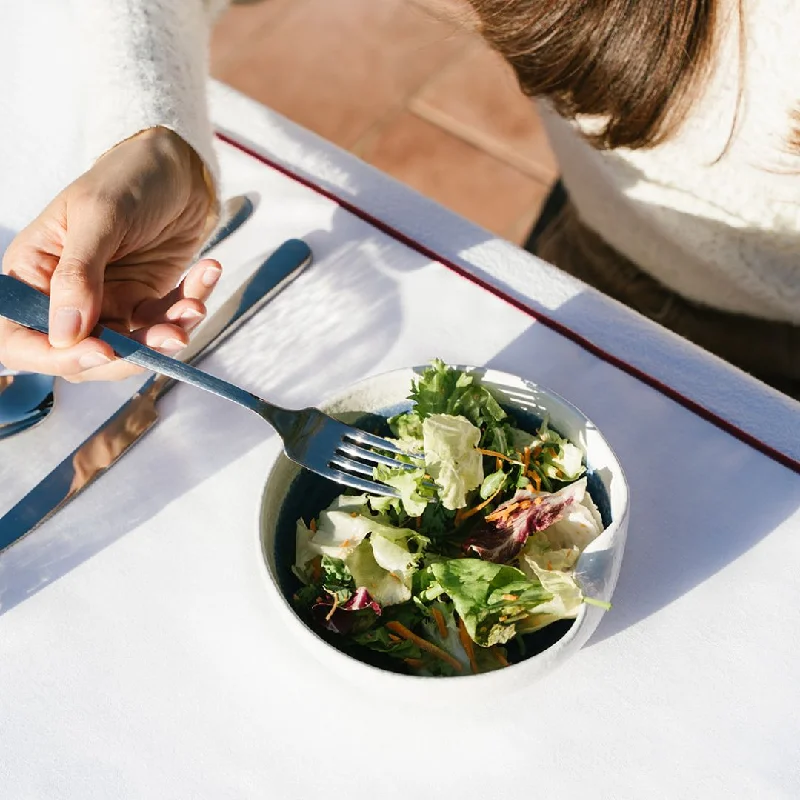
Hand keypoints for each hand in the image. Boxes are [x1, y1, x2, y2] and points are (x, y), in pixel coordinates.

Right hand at [0, 127, 220, 380]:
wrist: (179, 168)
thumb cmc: (128, 177)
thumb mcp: (98, 217)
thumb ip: (78, 274)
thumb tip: (65, 334)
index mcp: (33, 274)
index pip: (22, 339)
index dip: (57, 356)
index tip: (101, 351)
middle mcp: (66, 297)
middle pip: (84, 356)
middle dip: (130, 353)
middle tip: (169, 335)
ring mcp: (108, 303)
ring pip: (131, 348)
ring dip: (167, 336)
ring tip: (193, 307)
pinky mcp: (146, 302)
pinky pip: (165, 324)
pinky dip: (188, 309)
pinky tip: (206, 273)